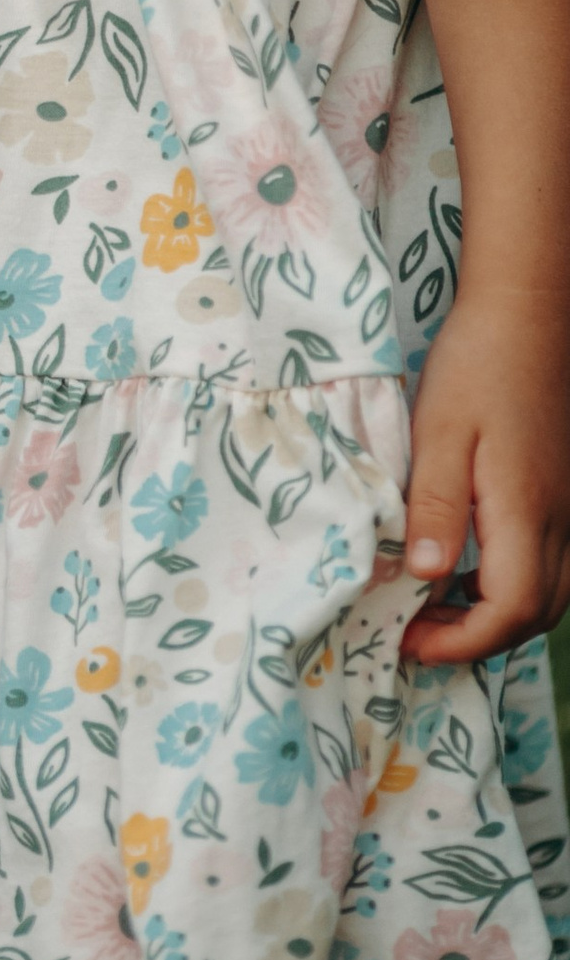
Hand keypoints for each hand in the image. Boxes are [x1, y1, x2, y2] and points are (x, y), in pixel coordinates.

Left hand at [400, 297, 569, 663]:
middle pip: (533, 617)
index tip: (406, 641)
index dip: (458, 641)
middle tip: (412, 632)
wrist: (526, 318)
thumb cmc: (477, 366)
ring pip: (548, 597)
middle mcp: (557, 523)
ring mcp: (565, 512)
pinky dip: (511, 589)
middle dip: (475, 641)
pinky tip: (466, 569)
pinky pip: (548, 567)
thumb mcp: (438, 431)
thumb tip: (424, 576)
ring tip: (433, 610)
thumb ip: (433, 506)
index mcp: (525, 513)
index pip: (507, 612)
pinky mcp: (560, 498)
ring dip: (496, 619)